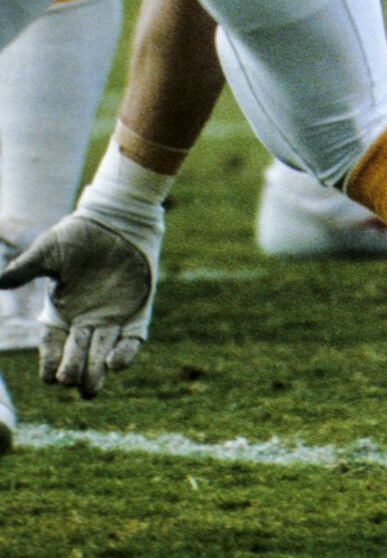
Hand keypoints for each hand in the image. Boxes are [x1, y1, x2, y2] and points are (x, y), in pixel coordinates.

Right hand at [0, 212, 159, 397]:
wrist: (115, 219)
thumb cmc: (77, 234)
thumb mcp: (48, 252)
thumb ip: (25, 269)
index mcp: (61, 313)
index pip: (52, 345)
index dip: (50, 361)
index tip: (48, 377)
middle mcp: (85, 320)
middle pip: (77, 354)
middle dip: (73, 370)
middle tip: (68, 382)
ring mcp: (112, 317)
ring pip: (102, 352)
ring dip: (97, 370)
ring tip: (90, 389)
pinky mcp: (137, 310)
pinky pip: (133, 337)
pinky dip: (126, 352)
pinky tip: (117, 363)